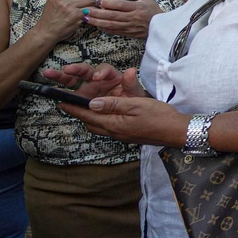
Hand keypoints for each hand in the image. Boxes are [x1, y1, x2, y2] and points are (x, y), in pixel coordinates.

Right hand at [36, 0, 100, 42]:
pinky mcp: (75, 15)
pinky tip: (92, 15)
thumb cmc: (49, 17)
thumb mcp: (50, 0)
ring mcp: (70, 6)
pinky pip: (89, 10)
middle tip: (95, 4)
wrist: (46, 31)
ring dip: (94, 6)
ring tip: (94, 9)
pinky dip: (93, 12)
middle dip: (92, 0)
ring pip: (89, 1)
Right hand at [41, 63, 145, 99]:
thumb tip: (131, 71)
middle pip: (84, 70)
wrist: (128, 113)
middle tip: (66, 69)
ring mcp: (87, 88)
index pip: (104, 69)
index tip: (97, 77)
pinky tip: (53, 94)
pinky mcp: (80, 98)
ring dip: (61, 76)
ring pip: (72, 79)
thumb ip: (131, 83)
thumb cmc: (131, 100)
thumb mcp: (135, 93)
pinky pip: (69, 95)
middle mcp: (96, 80)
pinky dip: (61, 94)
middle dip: (74, 68)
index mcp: (110, 76)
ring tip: (48, 73)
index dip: (100, 72)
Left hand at [59, 94, 185, 145]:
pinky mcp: (128, 135)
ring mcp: (122, 135)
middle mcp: (115, 132)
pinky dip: (103, 120)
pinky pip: (109, 128)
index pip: (88, 115)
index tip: (60, 102)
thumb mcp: (136, 104)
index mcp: (114, 124)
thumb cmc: (159, 116)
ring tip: (88, 106)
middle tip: (73, 102)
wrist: (177, 132)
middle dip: (80, 113)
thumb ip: (113, 104)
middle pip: (91, 123)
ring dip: (91, 117)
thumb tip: (92, 103)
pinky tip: (108, 113)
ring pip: (99, 127)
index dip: (73, 108)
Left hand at [85, 0, 159, 38]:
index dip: (110, 4)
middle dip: (98, 13)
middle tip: (86, 10)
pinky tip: (96, 25)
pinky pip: (114, 31)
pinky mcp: (128, 33)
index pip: (121, 5)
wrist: (160, 28)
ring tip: (86, 19)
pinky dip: (104, 29)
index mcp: (137, 7)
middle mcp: (132, 17)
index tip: (100, 1)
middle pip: (112, 16)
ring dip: (97, 22)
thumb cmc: (154, 12)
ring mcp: (129, 26)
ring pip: (111, 25)